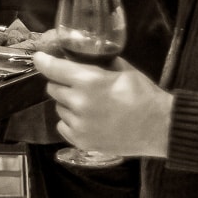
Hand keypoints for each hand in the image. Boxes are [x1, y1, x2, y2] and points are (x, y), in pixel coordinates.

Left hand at [32, 51, 172, 158]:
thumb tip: (83, 57)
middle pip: (53, 88)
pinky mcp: (81, 141)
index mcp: (89, 81)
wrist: (159, 128)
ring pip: (59, 108)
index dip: (43, 61)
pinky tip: (87, 120)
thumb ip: (100, 63)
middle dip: (62, 83)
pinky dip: (70, 122)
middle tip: (78, 85)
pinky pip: (63, 126)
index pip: (53, 69)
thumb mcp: (123, 70)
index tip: (38, 58)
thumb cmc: (143, 95)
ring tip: (89, 105)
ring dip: (68, 104)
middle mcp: (79, 103)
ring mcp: (79, 124)